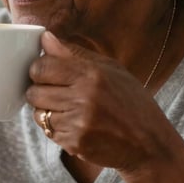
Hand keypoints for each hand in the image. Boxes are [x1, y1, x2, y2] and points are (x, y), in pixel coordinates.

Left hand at [26, 31, 174, 172]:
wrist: (149, 144)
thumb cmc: (131, 102)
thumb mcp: (111, 70)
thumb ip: (74, 54)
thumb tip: (45, 38)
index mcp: (92, 74)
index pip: (43, 67)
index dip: (39, 69)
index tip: (46, 72)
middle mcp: (83, 98)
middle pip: (34, 91)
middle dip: (39, 90)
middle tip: (55, 92)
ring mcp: (78, 123)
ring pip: (38, 113)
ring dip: (47, 110)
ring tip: (68, 109)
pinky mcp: (74, 143)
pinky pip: (48, 131)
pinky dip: (56, 127)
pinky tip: (75, 124)